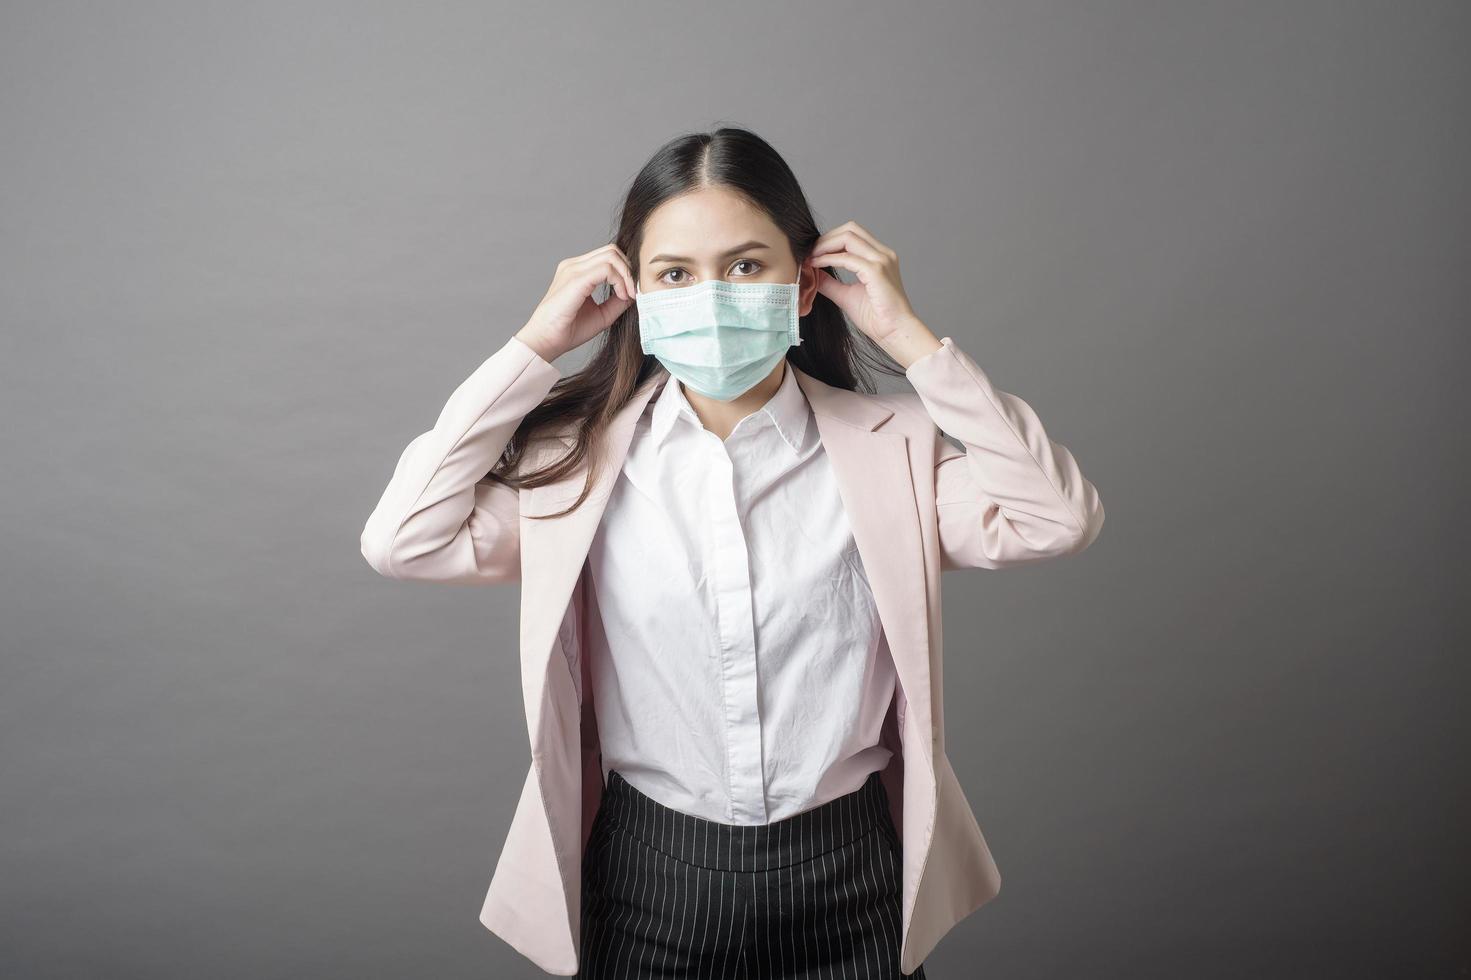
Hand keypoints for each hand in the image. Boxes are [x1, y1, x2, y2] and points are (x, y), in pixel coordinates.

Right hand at [517, 243, 636, 361]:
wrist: (546, 340)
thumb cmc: (568, 330)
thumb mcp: (601, 314)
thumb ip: (617, 301)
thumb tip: (634, 292)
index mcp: (577, 271)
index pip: (608, 256)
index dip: (626, 271)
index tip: (632, 293)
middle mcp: (574, 266)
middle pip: (612, 250)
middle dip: (628, 269)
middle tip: (633, 292)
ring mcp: (573, 269)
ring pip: (611, 255)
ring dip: (626, 275)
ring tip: (628, 296)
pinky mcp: (575, 279)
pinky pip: (606, 268)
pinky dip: (620, 280)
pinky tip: (622, 296)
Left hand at [809, 221, 928, 344]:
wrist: (895, 332)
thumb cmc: (877, 318)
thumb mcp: (846, 295)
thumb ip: (830, 283)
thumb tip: (812, 273)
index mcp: (879, 257)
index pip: (852, 235)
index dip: (830, 240)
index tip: (813, 253)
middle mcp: (883, 254)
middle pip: (850, 229)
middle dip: (826, 238)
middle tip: (809, 252)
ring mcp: (881, 260)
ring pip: (848, 237)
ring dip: (825, 245)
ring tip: (810, 257)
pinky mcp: (876, 270)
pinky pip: (847, 258)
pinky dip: (829, 259)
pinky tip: (816, 265)